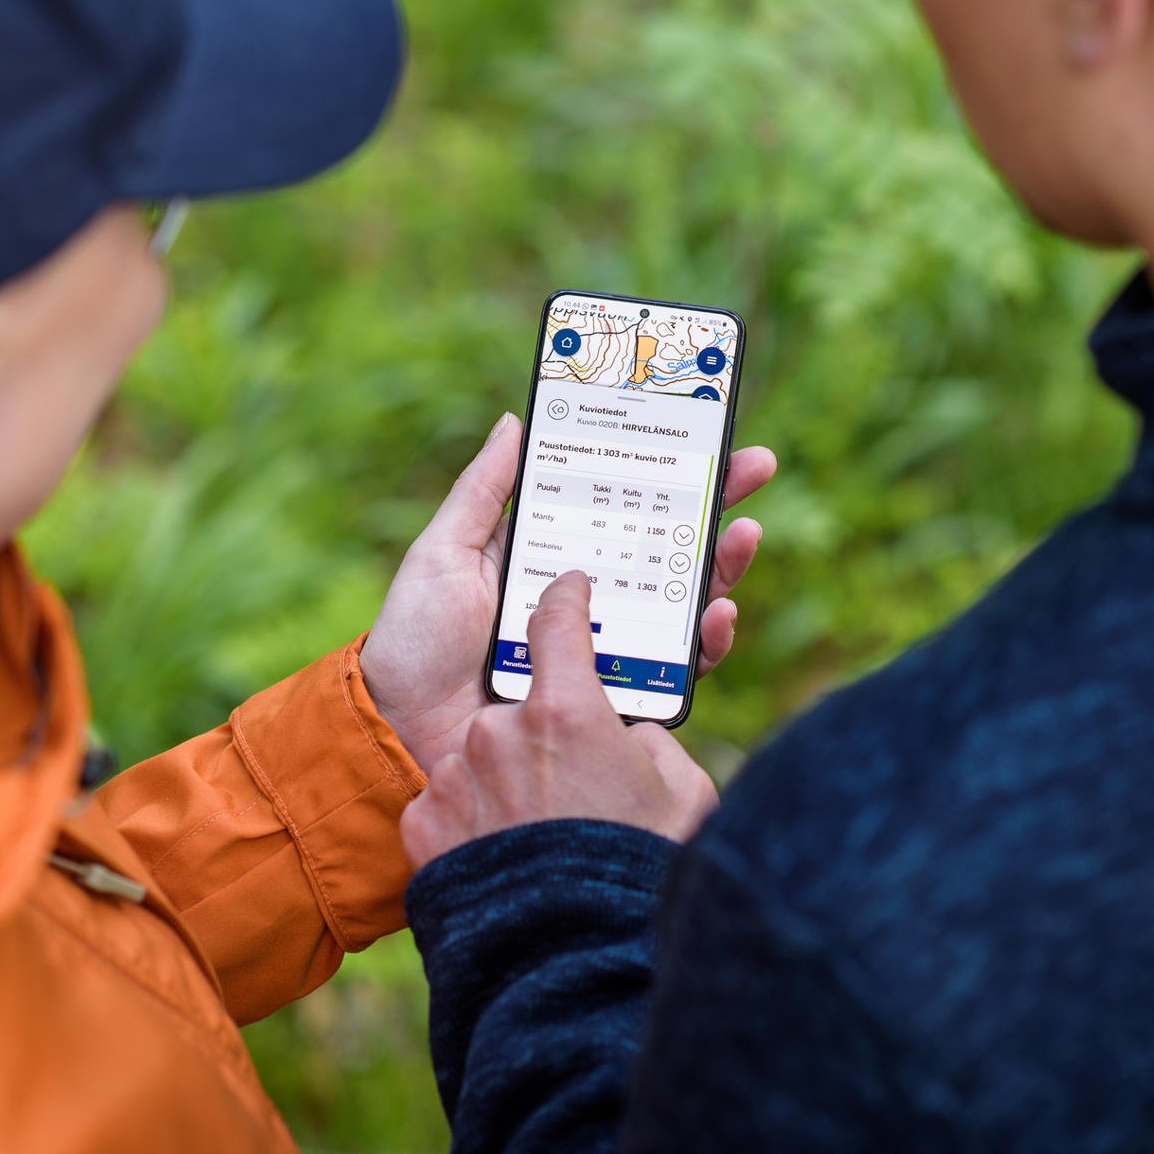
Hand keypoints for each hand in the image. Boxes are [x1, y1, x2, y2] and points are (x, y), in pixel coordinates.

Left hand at [361, 414, 775, 774]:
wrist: (400, 732)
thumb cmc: (412, 642)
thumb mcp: (443, 554)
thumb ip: (482, 493)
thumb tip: (514, 421)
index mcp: (547, 557)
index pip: (618, 505)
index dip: (663, 472)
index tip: (706, 435)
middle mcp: (584, 602)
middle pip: (663, 547)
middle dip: (714, 506)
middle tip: (753, 469)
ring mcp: (602, 650)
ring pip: (678, 603)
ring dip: (720, 568)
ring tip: (740, 537)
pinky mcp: (611, 701)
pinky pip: (673, 670)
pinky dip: (704, 642)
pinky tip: (715, 615)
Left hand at [401, 572, 718, 869]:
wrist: (565, 966)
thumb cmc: (634, 874)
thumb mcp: (680, 796)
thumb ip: (654, 745)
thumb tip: (630, 736)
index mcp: (568, 711)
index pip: (558, 621)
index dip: (566, 598)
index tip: (568, 589)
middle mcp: (502, 732)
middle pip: (525, 707)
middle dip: (549, 735)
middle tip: (575, 781)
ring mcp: (456, 776)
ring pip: (486, 757)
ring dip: (510, 781)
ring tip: (545, 835)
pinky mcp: (424, 822)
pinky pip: (451, 802)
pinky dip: (474, 819)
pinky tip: (506, 854)